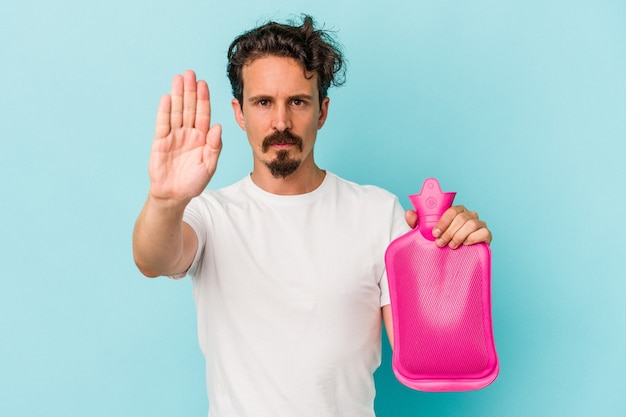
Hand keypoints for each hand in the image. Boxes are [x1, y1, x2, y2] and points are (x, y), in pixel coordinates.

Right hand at [148, 70, 221, 203]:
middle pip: (189, 108)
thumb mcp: (209, 166)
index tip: (203, 83)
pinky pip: (163, 124)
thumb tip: (218, 127)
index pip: (203, 114)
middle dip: (190, 91)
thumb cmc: (194, 182)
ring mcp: (173, 136)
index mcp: (202, 138)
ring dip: (177, 95)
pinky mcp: (160, 142)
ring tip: (178, 78)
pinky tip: (166, 98)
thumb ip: (214, 146)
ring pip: (176, 112)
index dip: (203, 99)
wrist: (174, 195)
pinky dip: (164, 111)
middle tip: (190, 73)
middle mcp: (188, 134)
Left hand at [405, 205, 491, 248]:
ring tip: (451, 246)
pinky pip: (484, 232)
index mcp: (456, 211)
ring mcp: (479, 224)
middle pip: (461, 217)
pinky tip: (466, 244)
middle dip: (449, 231)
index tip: (434, 233)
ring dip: (459, 235)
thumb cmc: (440, 242)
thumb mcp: (426, 234)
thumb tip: (409, 214)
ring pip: (472, 224)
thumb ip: (417, 223)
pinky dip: (474, 238)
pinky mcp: (486, 235)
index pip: (451, 210)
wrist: (453, 259)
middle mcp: (469, 215)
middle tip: (440, 243)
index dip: (443, 221)